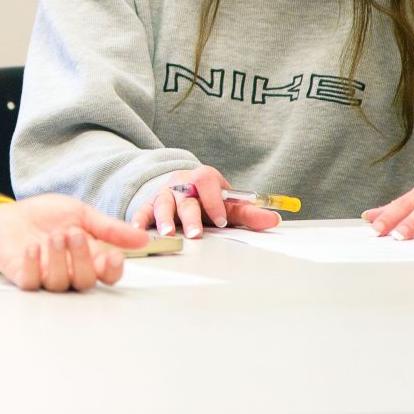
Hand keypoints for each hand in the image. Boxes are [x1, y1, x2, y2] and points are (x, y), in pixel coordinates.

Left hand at [0, 193, 150, 291]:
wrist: (10, 214)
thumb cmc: (46, 216)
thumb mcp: (81, 214)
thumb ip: (109, 228)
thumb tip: (143, 238)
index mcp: (88, 258)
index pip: (107, 276)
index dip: (113, 271)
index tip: (113, 257)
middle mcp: (69, 272)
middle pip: (85, 282)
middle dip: (82, 259)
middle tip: (73, 234)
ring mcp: (45, 277)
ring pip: (59, 283)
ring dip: (58, 259)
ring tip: (53, 236)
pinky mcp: (23, 277)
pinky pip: (31, 283)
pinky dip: (33, 266)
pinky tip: (32, 248)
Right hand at [129, 166, 281, 238]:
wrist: (183, 188)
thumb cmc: (208, 199)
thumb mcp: (228, 204)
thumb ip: (249, 213)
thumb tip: (274, 220)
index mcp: (204, 178)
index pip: (208, 183)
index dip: (215, 202)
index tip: (221, 222)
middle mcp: (182, 183)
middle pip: (185, 198)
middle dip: (190, 216)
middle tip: (195, 234)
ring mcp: (164, 193)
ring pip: (162, 203)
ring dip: (164, 219)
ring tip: (167, 233)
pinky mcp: (149, 204)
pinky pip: (143, 210)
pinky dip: (139, 220)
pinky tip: (138, 230)